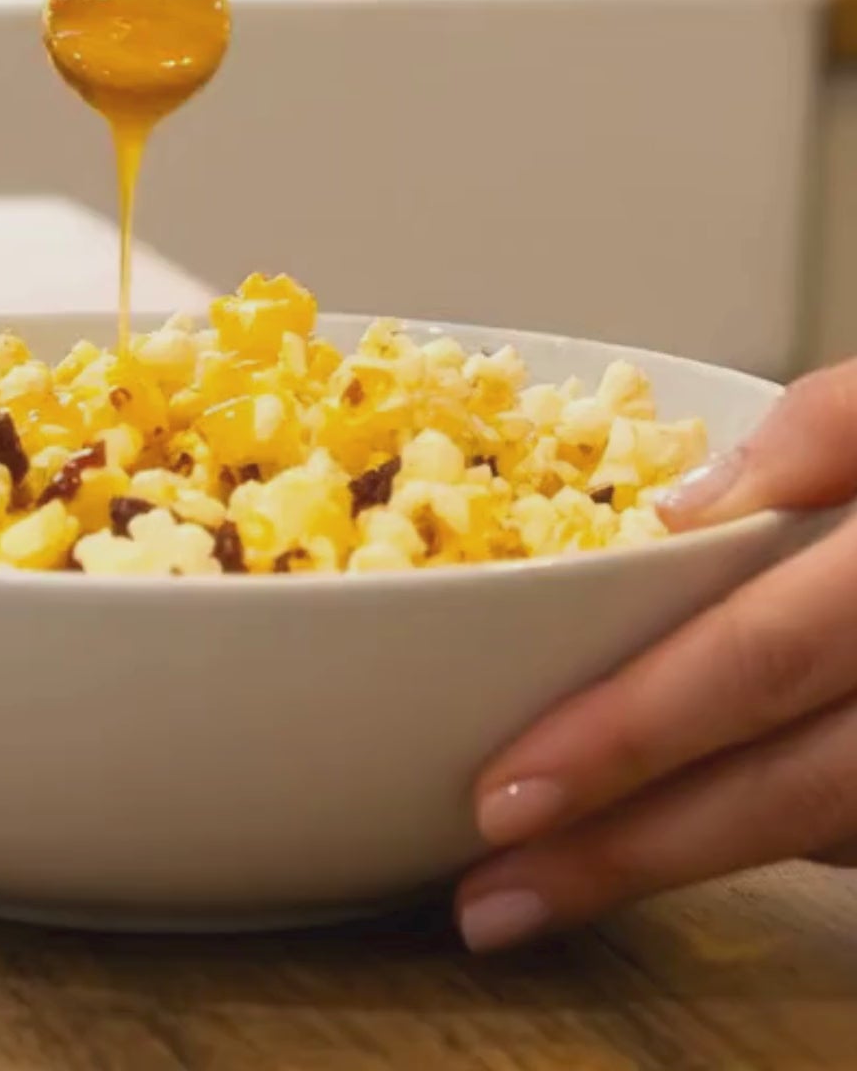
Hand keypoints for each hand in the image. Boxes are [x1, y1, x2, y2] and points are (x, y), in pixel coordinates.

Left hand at [454, 363, 856, 950]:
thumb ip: (820, 434)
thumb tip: (679, 515)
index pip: (761, 657)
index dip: (635, 731)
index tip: (510, 787)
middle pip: (788, 786)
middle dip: (633, 844)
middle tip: (497, 883)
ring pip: (822, 825)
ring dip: (683, 862)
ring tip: (547, 885)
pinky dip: (775, 837)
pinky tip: (666, 836)